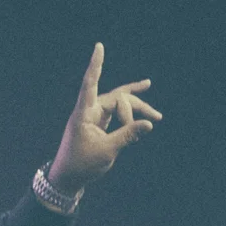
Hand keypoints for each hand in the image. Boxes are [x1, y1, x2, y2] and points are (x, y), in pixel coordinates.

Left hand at [47, 43, 160, 193]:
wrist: (68, 178)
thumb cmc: (82, 165)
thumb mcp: (107, 151)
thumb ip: (127, 135)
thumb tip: (148, 124)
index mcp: (83, 114)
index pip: (90, 83)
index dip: (96, 65)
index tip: (99, 46)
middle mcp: (88, 111)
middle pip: (116, 98)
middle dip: (136, 105)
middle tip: (156, 118)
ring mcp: (93, 117)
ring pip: (118, 105)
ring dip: (136, 110)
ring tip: (157, 116)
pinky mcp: (97, 124)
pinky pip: (116, 114)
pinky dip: (129, 117)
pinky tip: (143, 115)